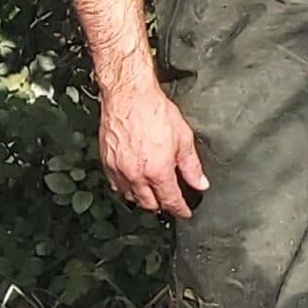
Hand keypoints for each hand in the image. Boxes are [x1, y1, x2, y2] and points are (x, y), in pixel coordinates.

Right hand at [99, 77, 208, 217]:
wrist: (128, 95)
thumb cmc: (154, 110)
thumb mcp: (183, 137)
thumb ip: (191, 165)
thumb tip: (200, 183)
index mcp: (157, 170)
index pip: (170, 201)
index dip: (180, 210)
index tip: (185, 212)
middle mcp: (136, 174)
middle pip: (149, 204)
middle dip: (161, 205)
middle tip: (170, 201)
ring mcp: (119, 169)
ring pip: (130, 196)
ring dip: (143, 198)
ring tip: (153, 192)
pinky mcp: (107, 161)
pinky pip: (115, 185)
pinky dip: (126, 188)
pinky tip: (133, 182)